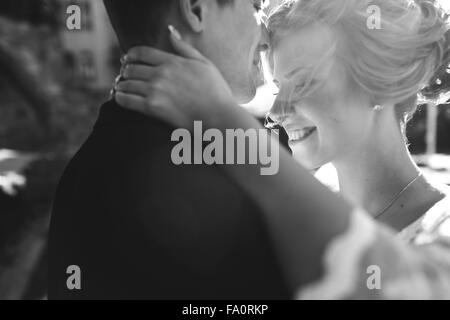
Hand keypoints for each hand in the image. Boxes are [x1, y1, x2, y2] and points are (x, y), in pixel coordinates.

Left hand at [114, 25, 236, 128]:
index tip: (127, 59)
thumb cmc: (215, 91)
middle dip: (126, 71)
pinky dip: (120, 98)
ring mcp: (155, 90)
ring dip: (122, 85)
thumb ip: (184, 47)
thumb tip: (170, 31)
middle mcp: (160, 73)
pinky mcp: (152, 107)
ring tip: (122, 88)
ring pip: (127, 84)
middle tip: (125, 76)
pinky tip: (121, 98)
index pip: (141, 52)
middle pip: (131, 68)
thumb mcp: (204, 63)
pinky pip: (127, 100)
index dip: (130, 55)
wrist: (218, 116)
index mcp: (172, 61)